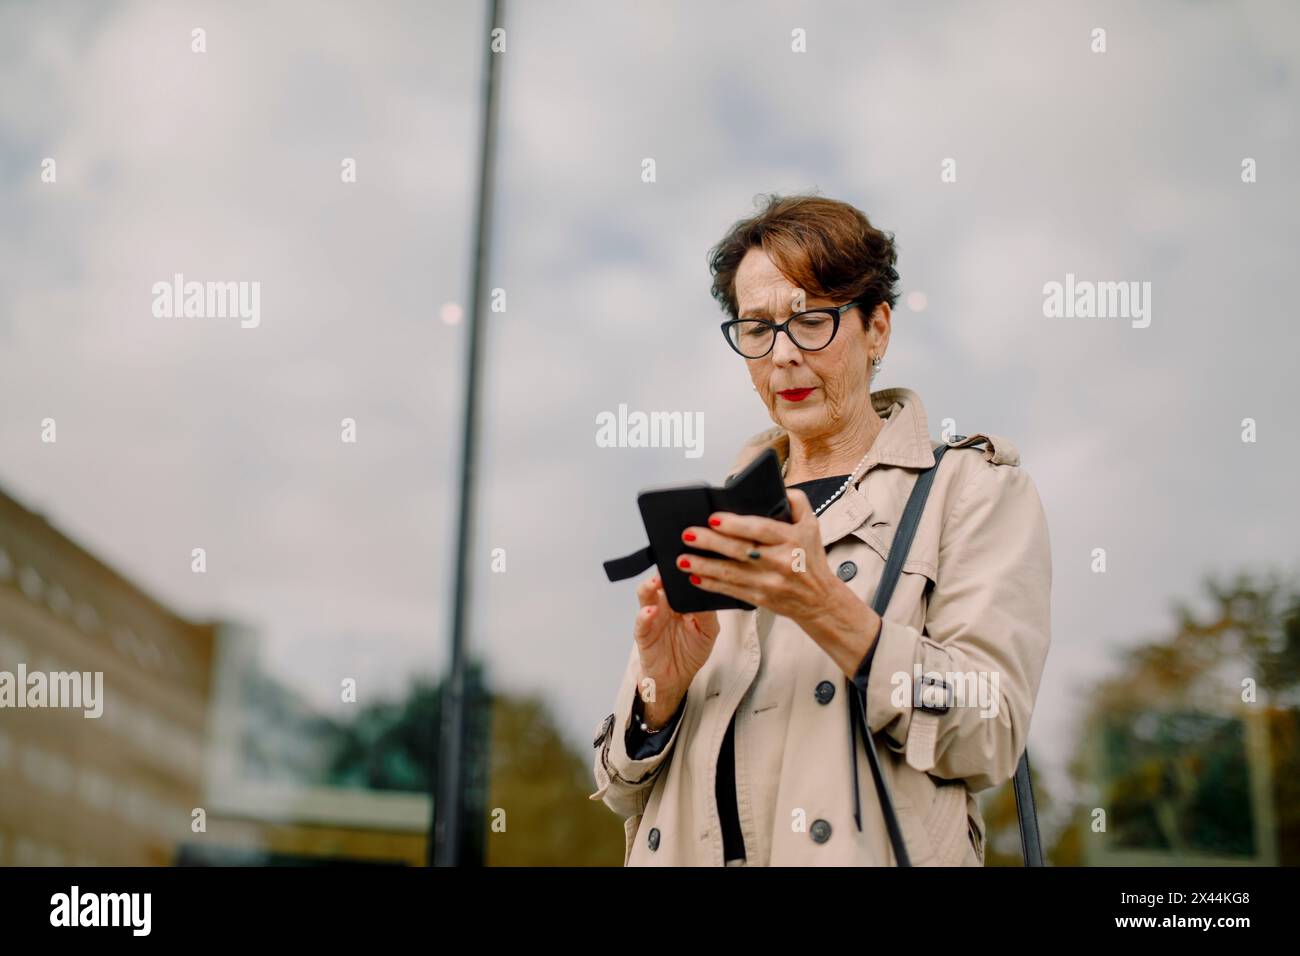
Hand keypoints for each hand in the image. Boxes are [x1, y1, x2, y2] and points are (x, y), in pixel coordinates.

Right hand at [632, 573, 719, 726]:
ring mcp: (652, 616)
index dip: (683, 568)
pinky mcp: (643, 633)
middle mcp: (665, 604)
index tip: (690, 557)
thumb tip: (705, 592)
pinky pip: (641, 621)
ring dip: (649, 586)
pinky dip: (644, 615)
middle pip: (661, 580)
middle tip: (672, 563)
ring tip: (656, 582)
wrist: (676, 677)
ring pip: (646, 594)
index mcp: (681, 600)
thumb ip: (708, 612)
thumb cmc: (691, 651)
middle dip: (664, 571)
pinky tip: (651, 612)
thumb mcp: (709, 631)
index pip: (679, 578)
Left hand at [675, 488, 847, 641]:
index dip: (736, 524)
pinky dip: (711, 585)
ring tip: (682, 558)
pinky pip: (731, 591)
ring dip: (703, 566)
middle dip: (711, 542)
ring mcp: (768, 583)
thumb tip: (778, 488)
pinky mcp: (759, 599)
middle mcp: (780, 562)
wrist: (820, 599)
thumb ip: (797, 501)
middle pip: (740, 551)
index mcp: (791, 540)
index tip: (713, 518)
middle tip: (688, 534)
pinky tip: (694, 577)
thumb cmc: (810, 558)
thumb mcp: (812, 525)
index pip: (761, 530)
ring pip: (731, 573)